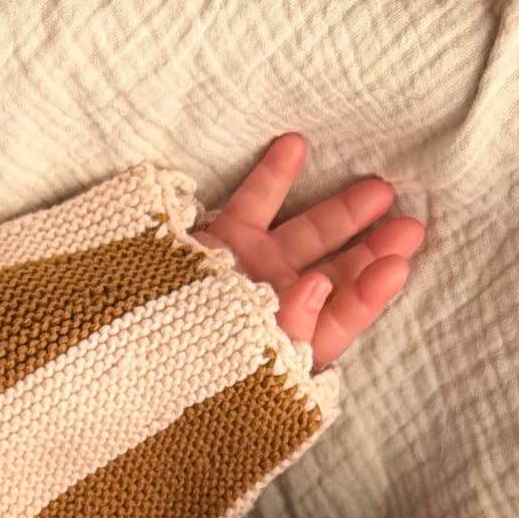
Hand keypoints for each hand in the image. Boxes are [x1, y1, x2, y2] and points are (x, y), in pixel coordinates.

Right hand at [196, 131, 423, 370]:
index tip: (396, 262)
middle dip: (372, 250)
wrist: (111, 357)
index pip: (338, 322)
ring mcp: (248, 275)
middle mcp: (272, 311)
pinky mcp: (218, 245)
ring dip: (341, 211)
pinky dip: (272, 175)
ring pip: (304, 237)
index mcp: (284, 352)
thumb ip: (285, 330)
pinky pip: (251, 204)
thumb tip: (319, 286)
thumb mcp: (241, 365)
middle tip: (407, 225)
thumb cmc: (182, 374)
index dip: (369, 293)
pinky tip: (296, 144)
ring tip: (379, 187)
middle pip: (334, 277)